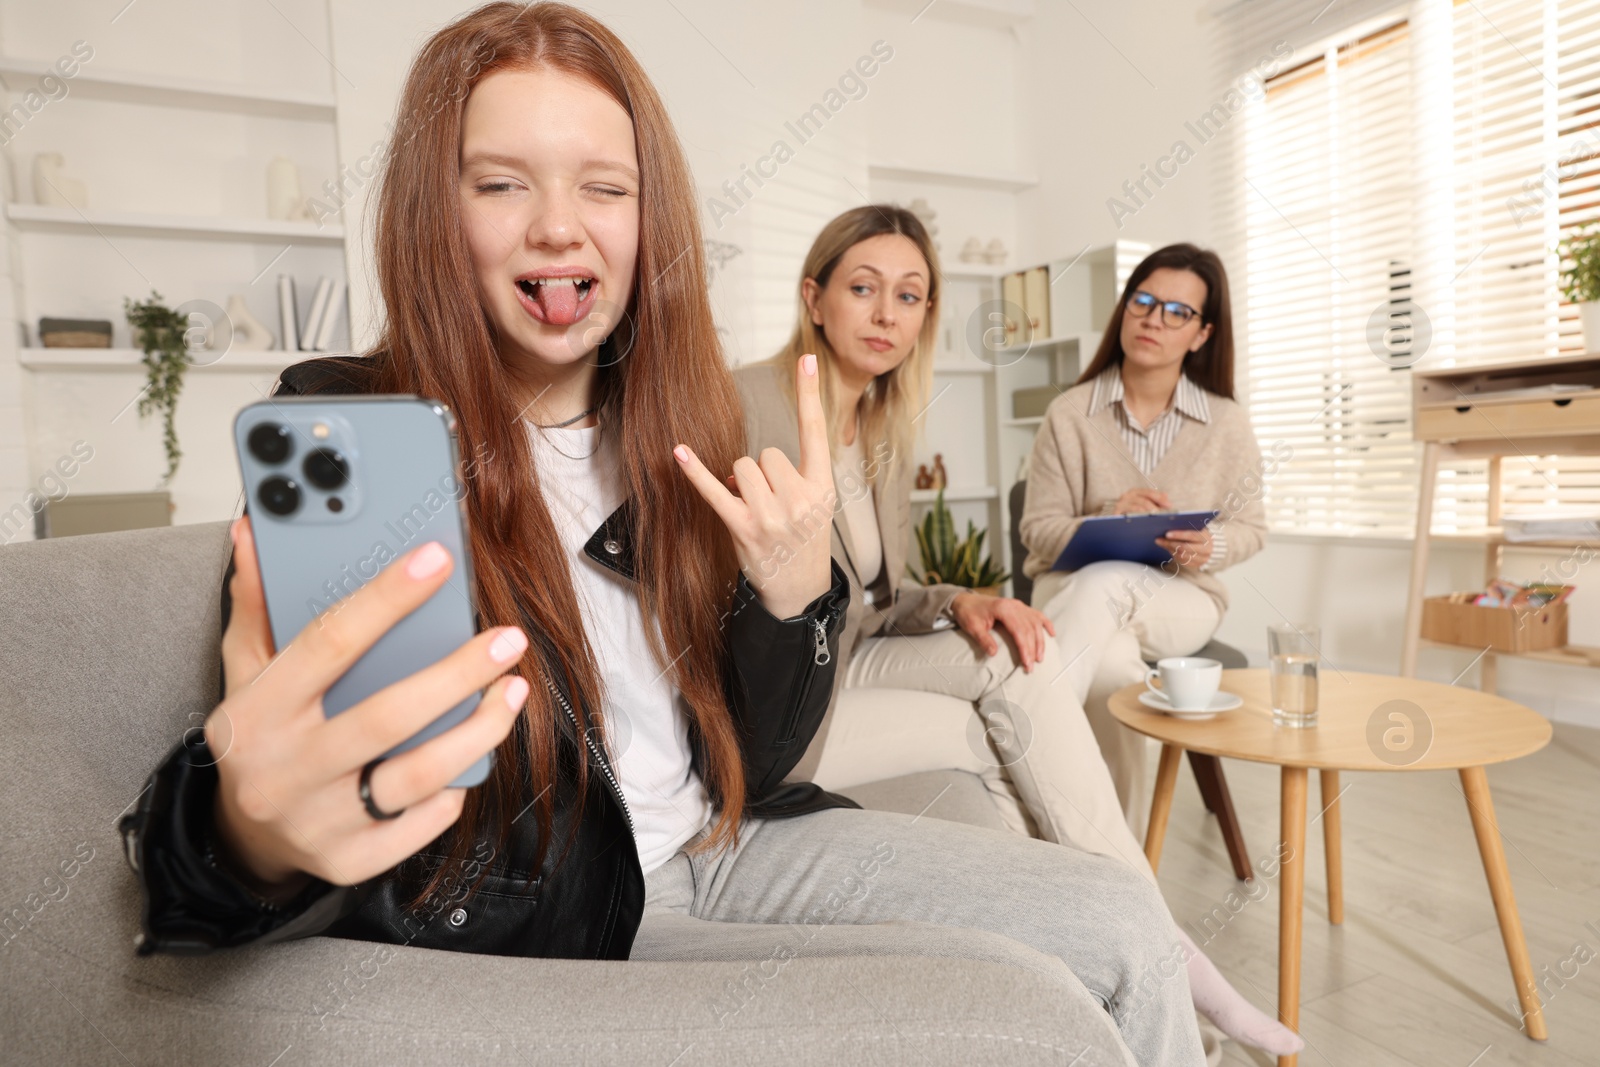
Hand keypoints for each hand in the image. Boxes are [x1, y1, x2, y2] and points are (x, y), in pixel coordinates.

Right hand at [207, 517, 529, 894]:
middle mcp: (285, 769)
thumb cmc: (258, 735)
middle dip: (457, 673)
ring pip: (416, 775)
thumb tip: (255, 531)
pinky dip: (455, 790)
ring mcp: (317, 821)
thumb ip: (257, 603)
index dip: (386, 599)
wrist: (240, 838)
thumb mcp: (244, 669)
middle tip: (506, 639)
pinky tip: (475, 756)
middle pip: (386, 716)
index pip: (329, 644)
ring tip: (512, 691)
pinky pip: (420, 825)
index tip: (437, 560)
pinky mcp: (348, 860)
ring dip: (477, 731)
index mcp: (257, 711)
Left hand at [673, 353, 832, 619]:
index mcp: (822, 488)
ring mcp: (771, 515)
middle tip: (773, 505)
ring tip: (755, 511)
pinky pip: (715, 491)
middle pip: (765, 454)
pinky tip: (679, 453)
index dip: (810, 394)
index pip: (816, 432)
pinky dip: (696, 473)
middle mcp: (800, 498)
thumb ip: (792, 477)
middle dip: (762, 473)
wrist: (799, 593)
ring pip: (742, 467)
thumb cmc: (803, 542)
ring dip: (741, 483)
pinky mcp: (742, 528)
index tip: (806, 358)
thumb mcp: (816, 507)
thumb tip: (745, 468)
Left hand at [949, 593, 1056, 672]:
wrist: (966, 600)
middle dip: (1032, 649)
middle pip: (1029, 629)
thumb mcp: (972, 627)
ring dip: (1040, 641)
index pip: (1019, 631)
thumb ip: (983, 639)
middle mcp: (1015, 605)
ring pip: (1036, 624)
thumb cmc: (968, 613)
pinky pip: (1037, 615)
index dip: (1024, 648)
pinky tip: (1052, 635)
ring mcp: (1019, 605)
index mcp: (1003, 608)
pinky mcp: (1020, 607)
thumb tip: (994, 653)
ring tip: (1040, 658)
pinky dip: (1046, 624)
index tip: (1026, 663)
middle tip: (1031, 666)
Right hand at [1111, 488, 1170, 513]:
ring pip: (1138, 505)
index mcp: (1135, 492)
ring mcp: (1121, 503)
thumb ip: (1154, 501)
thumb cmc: (1131, 514)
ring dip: (1149, 510)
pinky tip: (1146, 518)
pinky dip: (1138, 514)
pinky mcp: (1116, 512)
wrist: (1114, 523)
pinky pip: (1130, 512)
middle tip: (1165, 512)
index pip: (1149, 492)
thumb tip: (1166, 496)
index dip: (1160, 498)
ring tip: (1157, 515)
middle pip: (1144, 498)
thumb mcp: (1143, 506)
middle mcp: (1127, 495)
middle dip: (1156, 505)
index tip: (1169, 505)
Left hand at [1156, 527, 1212, 567]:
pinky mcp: (1198, 565)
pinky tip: (1169, 549)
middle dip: (1170, 543)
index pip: (1192, 535)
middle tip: (1159, 539)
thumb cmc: (1200, 534)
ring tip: (1162, 543)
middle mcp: (1206, 549)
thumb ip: (1185, 527)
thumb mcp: (1196, 528)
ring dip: (1170, 549)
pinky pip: (1183, 562)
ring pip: (1182, 556)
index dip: (1179, 535)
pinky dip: (1174, 555)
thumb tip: (1166, 527)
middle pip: (1185, 547)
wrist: (1214, 546)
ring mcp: (1203, 558)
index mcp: (1206, 537)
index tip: (1166, 534)